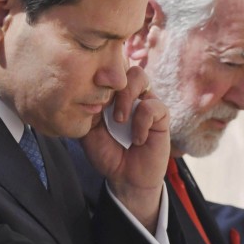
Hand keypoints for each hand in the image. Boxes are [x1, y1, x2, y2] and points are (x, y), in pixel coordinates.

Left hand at [80, 65, 170, 227]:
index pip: (106, 69)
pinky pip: (152, 105)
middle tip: (103, 107)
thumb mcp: (87, 131)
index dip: (98, 73)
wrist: (125, 177)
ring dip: (126, 97)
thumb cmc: (106, 153)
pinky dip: (142, 121)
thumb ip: (86, 109)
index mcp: (110, 94)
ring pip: (139, 76)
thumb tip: (83, 89)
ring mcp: (145, 102)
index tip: (87, 90)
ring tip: (120, 121)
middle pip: (123, 65)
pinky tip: (137, 139)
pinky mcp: (161, 116)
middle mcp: (128, 94)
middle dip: (111, 83)